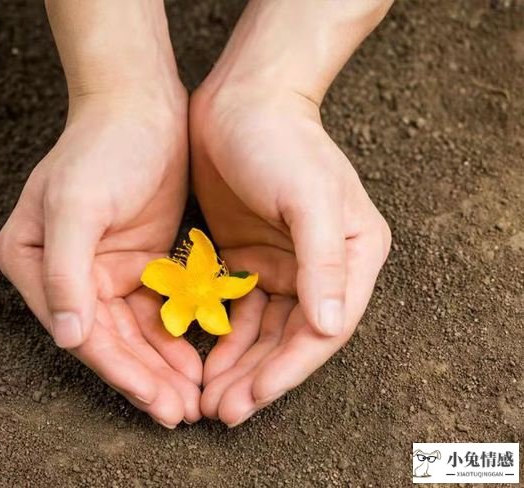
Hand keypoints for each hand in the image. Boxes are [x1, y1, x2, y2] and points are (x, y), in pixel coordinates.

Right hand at [0, 90, 202, 427]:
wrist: (142, 106)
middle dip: (146, 379)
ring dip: (161, 366)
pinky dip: (172, 338)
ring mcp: (100, 270)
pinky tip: (195, 360)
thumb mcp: (77, 203)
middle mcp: (62, 273)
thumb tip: (67, 338)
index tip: (160, 403)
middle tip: (181, 412)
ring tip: (192, 398)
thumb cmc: (104, 148)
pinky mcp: (136, 263)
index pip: (82, 332)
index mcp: (33, 262)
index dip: (122, 372)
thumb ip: (65, 272)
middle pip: (108, 340)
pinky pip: (154, 311)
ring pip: (133, 333)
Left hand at [190, 85, 390, 425]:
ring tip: (208, 398)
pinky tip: (201, 359)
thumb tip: (330, 328)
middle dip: (257, 378)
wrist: (242, 100)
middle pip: (291, 339)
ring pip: (261, 332)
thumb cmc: (282, 143)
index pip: (324, 329)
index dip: (289, 369)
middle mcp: (323, 269)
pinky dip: (221, 337)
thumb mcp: (310, 197)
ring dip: (236, 366)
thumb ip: (324, 263)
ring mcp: (283, 265)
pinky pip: (236, 311)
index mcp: (353, 257)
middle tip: (220, 412)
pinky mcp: (248, 258)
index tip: (251, 399)